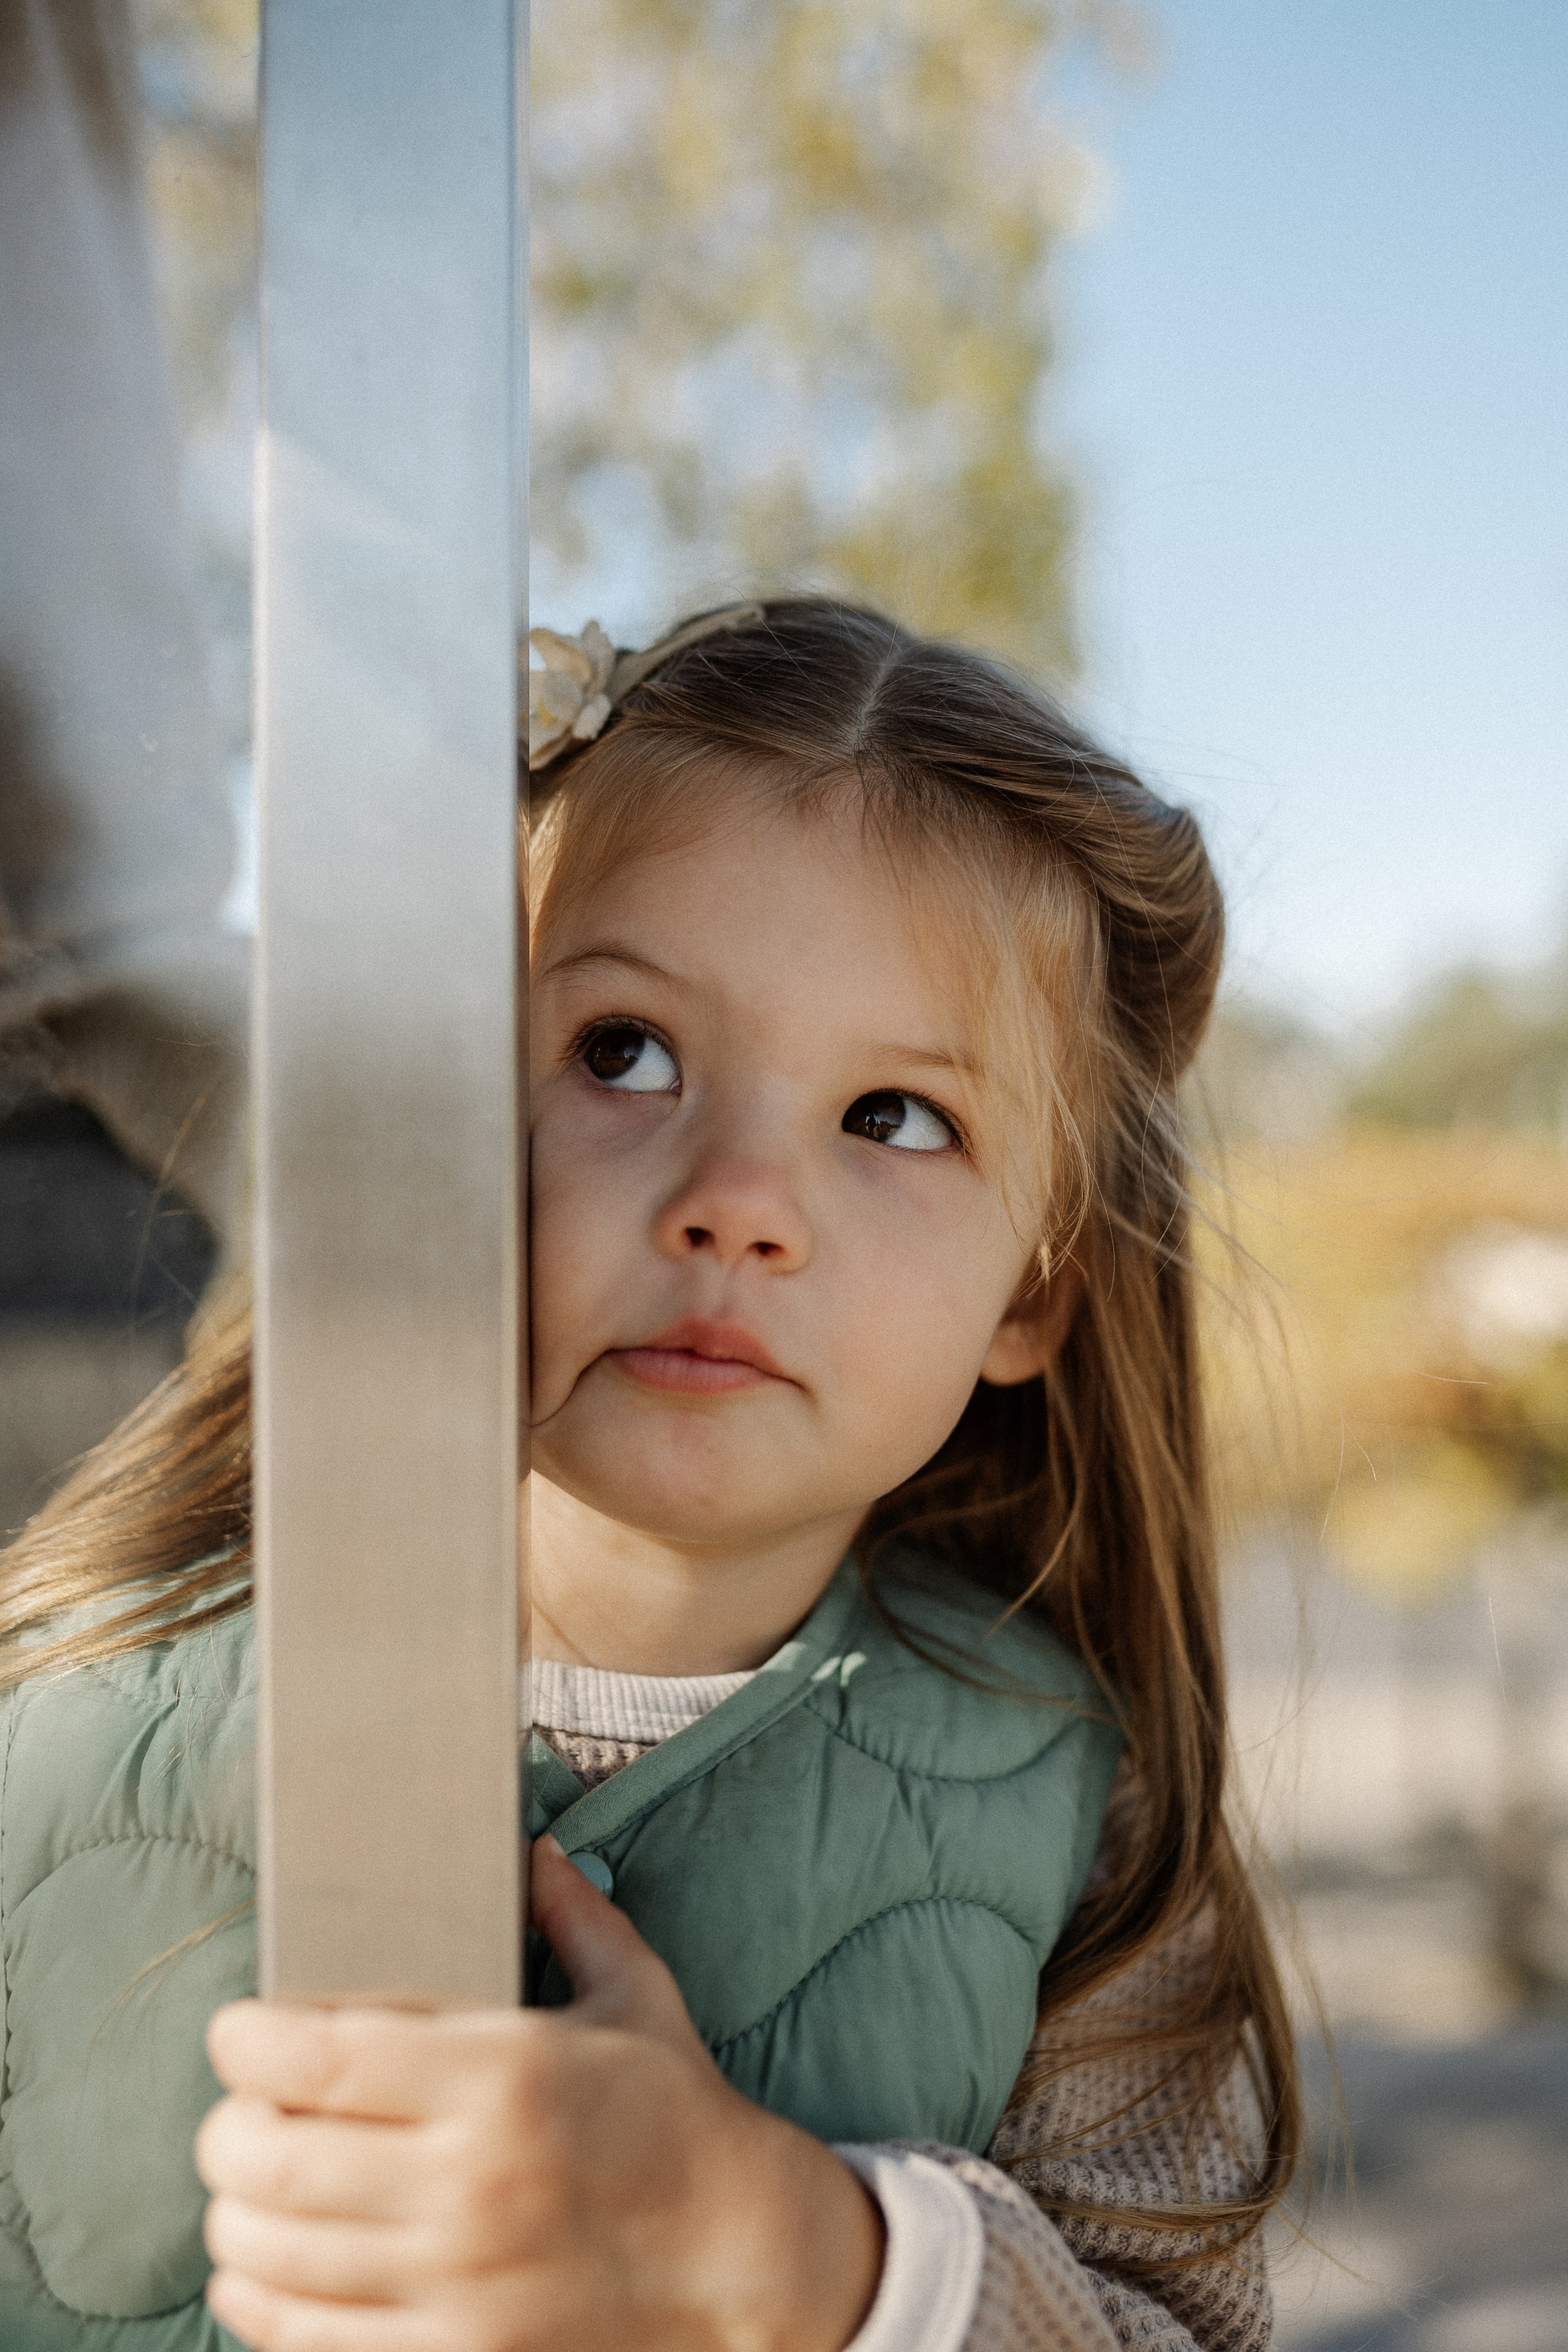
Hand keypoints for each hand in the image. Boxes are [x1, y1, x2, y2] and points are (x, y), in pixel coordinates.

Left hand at [196, 1835, 883, 2351]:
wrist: (743, 2255)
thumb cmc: (678, 2116)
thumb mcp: (635, 1994)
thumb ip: (573, 1915)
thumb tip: (532, 1850)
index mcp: (504, 2077)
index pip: (316, 2058)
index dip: (247, 2041)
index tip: (239, 2030)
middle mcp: (468, 2182)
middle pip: (269, 2160)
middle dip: (228, 2129)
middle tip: (241, 2108)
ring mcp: (455, 2282)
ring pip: (271, 2254)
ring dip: (234, 2216)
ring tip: (248, 2183)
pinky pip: (307, 2338)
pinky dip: (258, 2302)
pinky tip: (262, 2268)